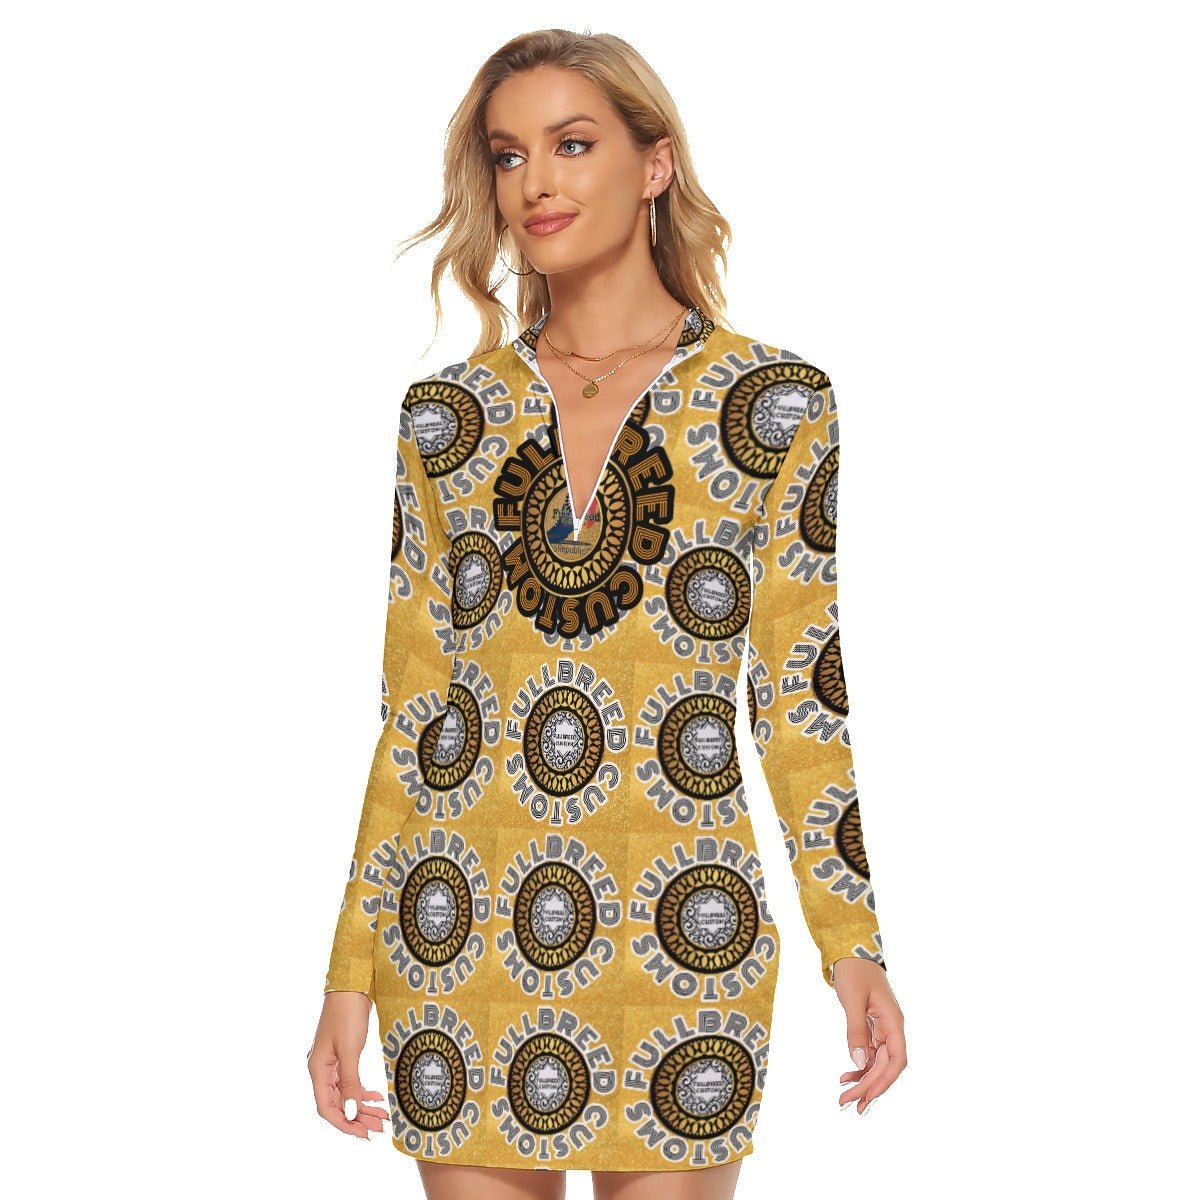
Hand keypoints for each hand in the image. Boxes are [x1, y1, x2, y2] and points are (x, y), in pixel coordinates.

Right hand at [308, 990, 388, 1138]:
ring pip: (344, 1094)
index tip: (364, 1133)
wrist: (351, 986)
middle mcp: (321, 1069)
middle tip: (380, 1127)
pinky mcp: (342, 1056)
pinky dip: (361, 1092)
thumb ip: (350, 1082)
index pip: (327, 1108)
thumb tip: (351, 1113)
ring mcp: (331, 1063)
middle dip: (358, 1118)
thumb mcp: (350, 1049)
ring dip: (362, 1107)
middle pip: (337, 1104)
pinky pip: (349, 1082)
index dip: (344, 1124)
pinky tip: (375, 1098)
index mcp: (317, 1069)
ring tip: (382, 1117)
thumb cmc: (347, 1014)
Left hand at [831, 957, 905, 1114]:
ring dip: (863, 1080)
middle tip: (848, 1104)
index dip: (885, 1081)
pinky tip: (846, 1076)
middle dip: (869, 1086)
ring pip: (877, 1062)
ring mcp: (883, 1028)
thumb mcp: (853, 1000)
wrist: (851, 952)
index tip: (868, 1097)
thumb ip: (856, 1031)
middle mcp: (892, 1028)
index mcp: (894, 1022)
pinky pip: (869, 1053)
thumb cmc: (854, 972)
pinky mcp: (872, 1027)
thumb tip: (858, 1062)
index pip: (897, 1060)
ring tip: (845, 1096)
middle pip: (885, 1066)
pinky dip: (859, 1066)